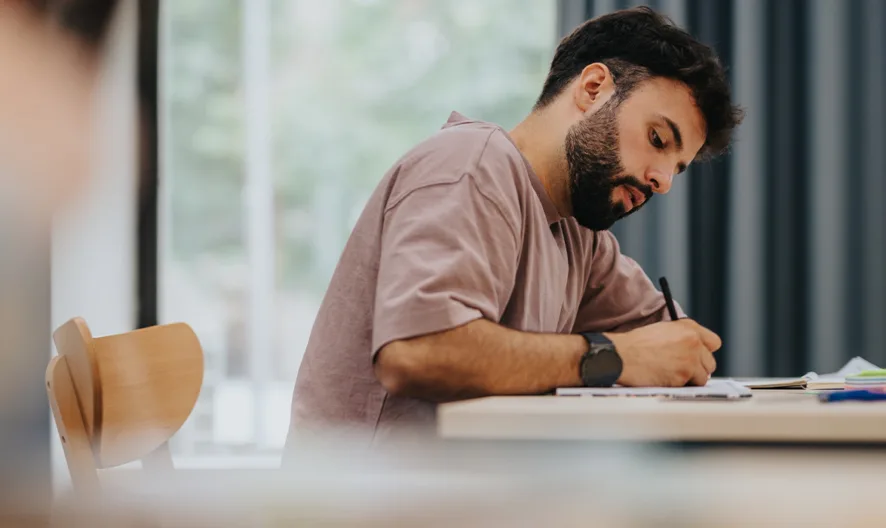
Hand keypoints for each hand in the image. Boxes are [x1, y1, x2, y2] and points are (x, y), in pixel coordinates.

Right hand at [605, 319, 720, 386]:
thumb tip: (694, 349)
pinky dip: (679, 385)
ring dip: (691, 378)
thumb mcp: (663, 330)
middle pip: (710, 362)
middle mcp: (693, 343)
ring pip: (703, 377)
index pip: (714, 342)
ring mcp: (689, 361)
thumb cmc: (635, 343)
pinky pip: (689, 386)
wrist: (622, 355)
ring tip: (673, 374)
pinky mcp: (683, 377)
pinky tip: (666, 378)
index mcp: (688, 328)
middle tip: (683, 368)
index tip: (699, 356)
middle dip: (698, 367)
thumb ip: (683, 336)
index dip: (705, 351)